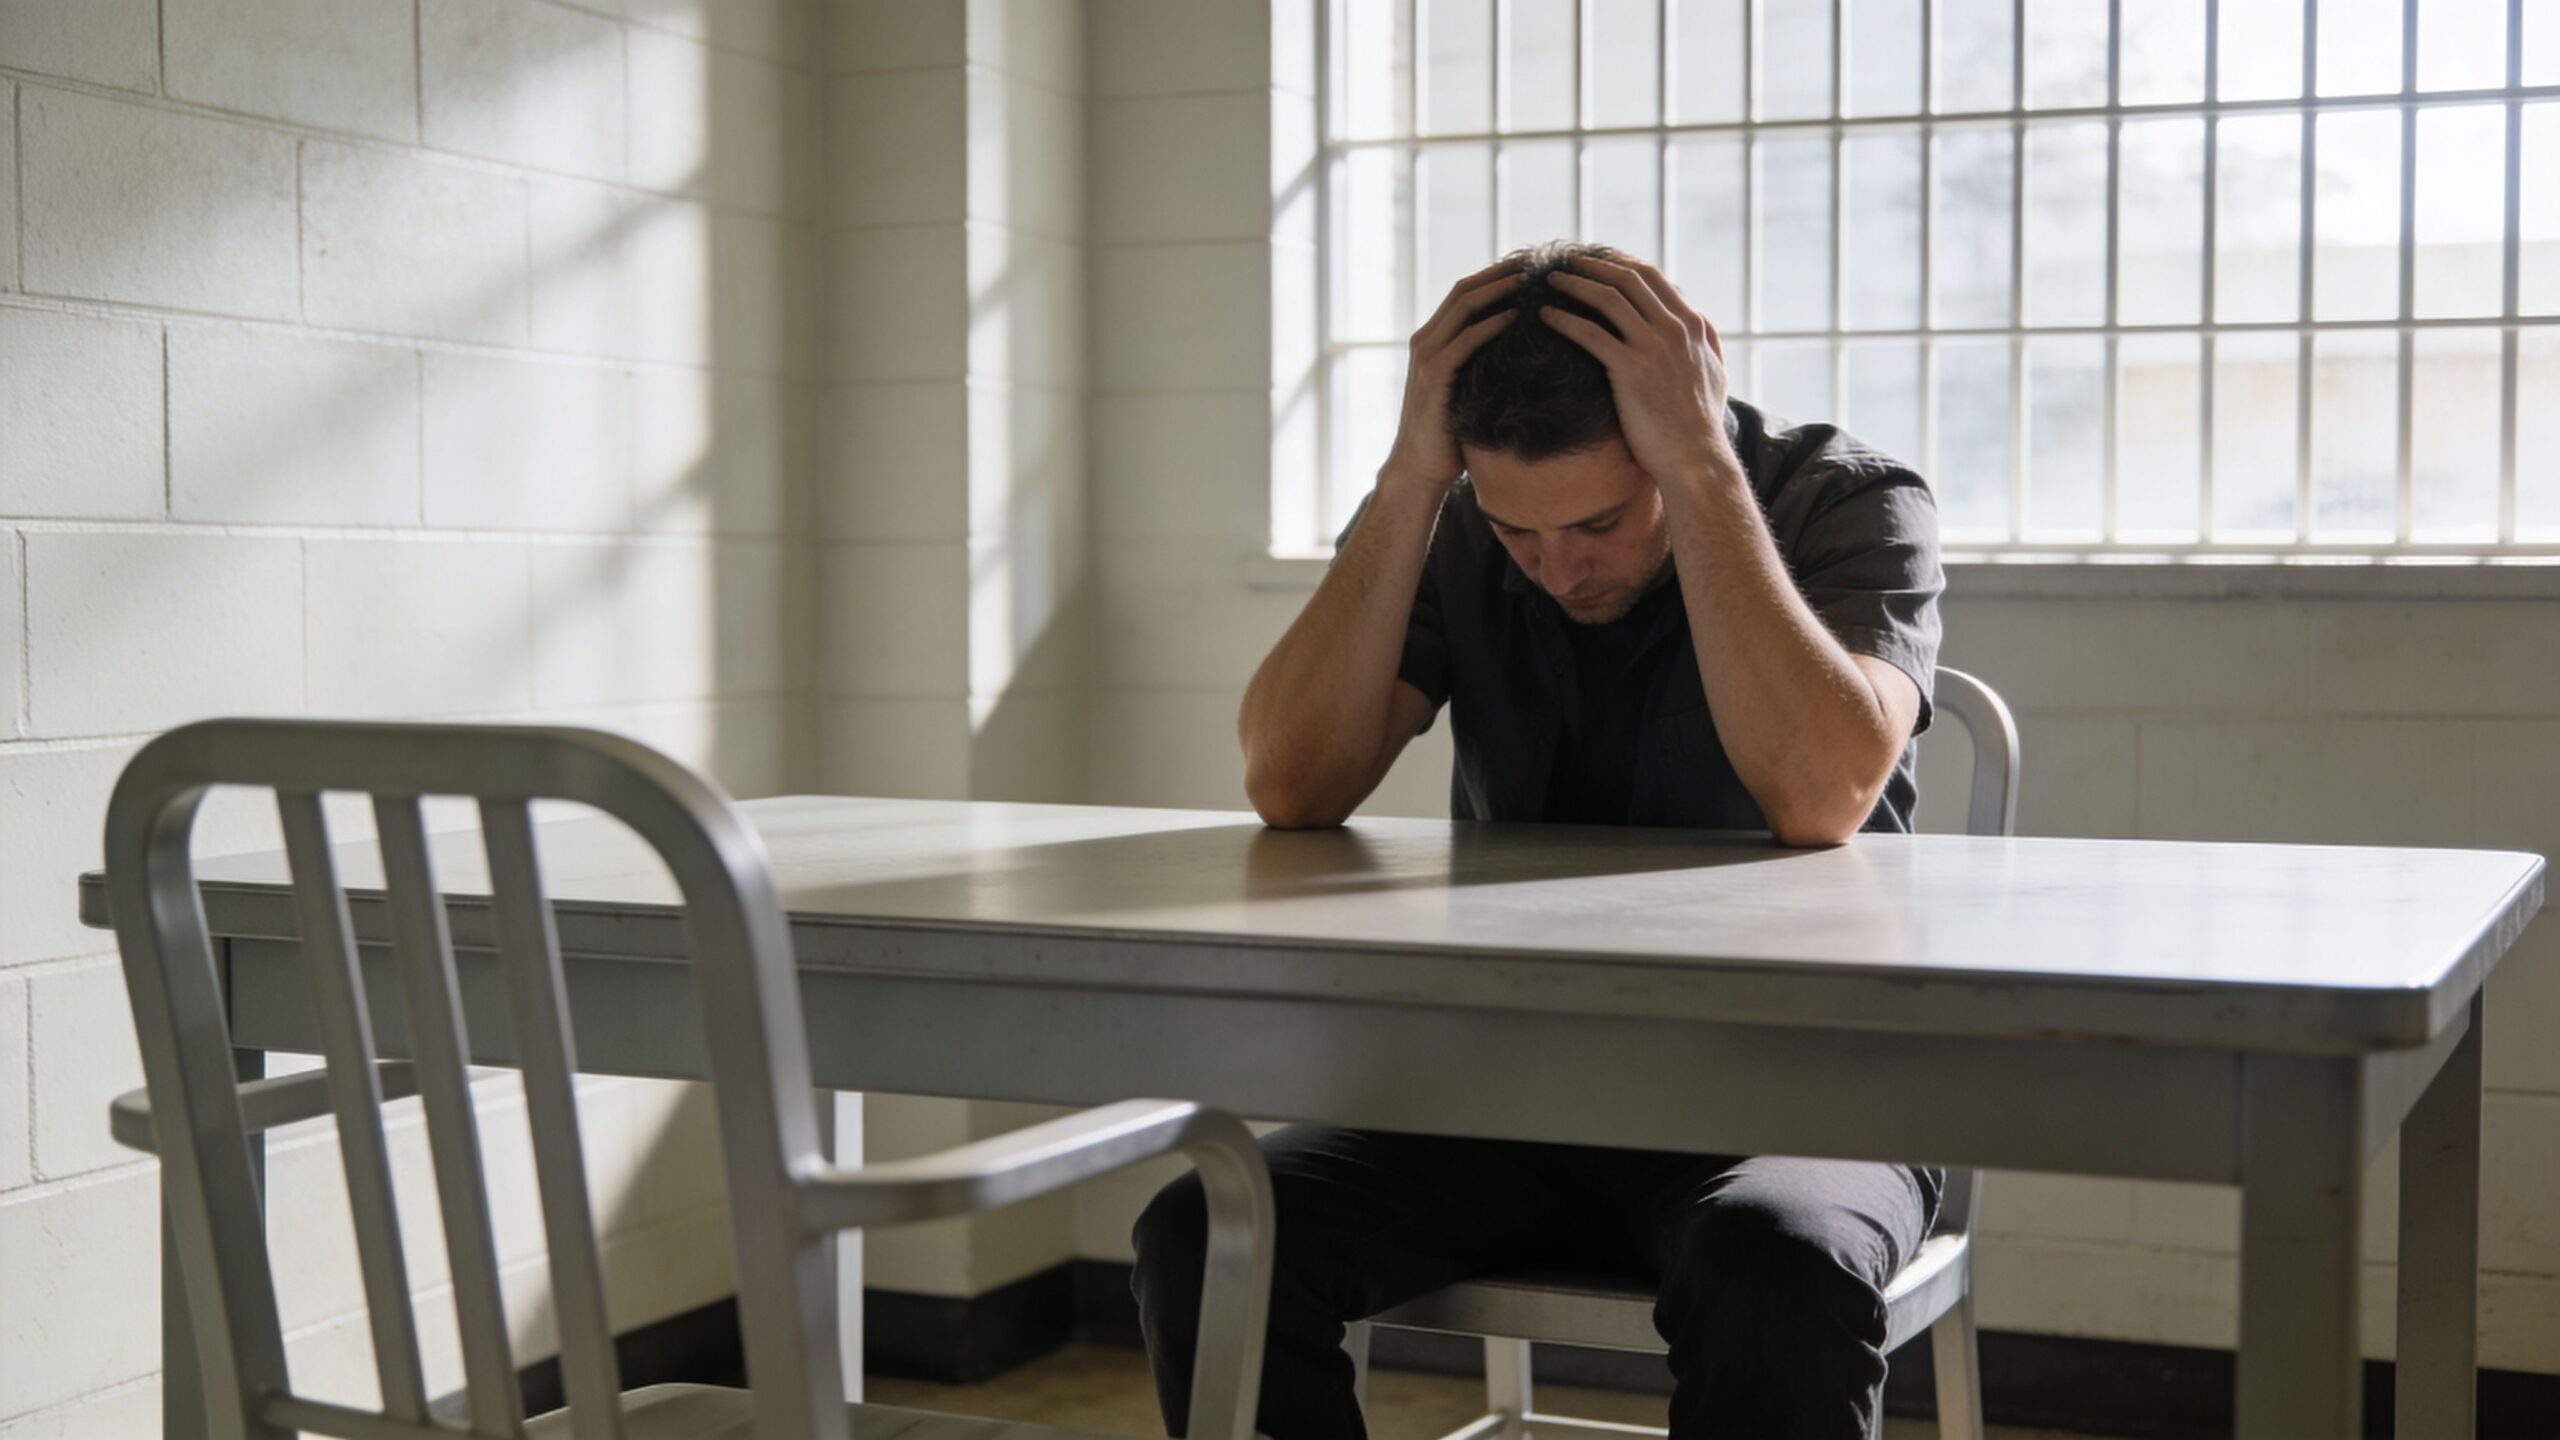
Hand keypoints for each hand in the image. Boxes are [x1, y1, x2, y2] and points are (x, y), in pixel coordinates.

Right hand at [1375, 261, 1520, 494]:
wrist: (1420, 468)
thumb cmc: (1451, 434)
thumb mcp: (1468, 389)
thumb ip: (1483, 365)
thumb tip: (1525, 351)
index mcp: (1433, 339)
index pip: (1466, 292)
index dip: (1497, 274)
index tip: (1532, 264)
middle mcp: (1425, 341)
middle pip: (1465, 290)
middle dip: (1502, 272)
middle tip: (1538, 260)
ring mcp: (1426, 357)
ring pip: (1463, 307)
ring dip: (1499, 289)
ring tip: (1532, 278)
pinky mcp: (1434, 377)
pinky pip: (1464, 341)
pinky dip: (1490, 325)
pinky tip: (1516, 317)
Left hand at [1541, 257, 1732, 488]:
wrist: (1696, 459)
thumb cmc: (1700, 424)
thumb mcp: (1715, 373)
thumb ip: (1706, 342)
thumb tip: (1698, 320)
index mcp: (1693, 326)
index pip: (1652, 277)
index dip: (1619, 263)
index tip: (1595, 261)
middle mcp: (1675, 329)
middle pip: (1628, 278)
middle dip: (1593, 265)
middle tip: (1567, 260)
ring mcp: (1653, 347)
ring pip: (1607, 298)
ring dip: (1575, 284)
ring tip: (1550, 280)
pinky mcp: (1631, 370)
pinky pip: (1590, 333)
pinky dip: (1564, 319)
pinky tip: (1545, 315)